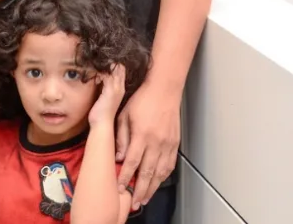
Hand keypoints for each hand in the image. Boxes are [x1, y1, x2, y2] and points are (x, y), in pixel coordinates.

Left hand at [87, 64, 125, 127]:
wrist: (102, 124)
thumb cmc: (101, 112)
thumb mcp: (104, 97)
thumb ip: (104, 87)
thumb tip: (98, 78)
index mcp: (119, 88)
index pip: (120, 70)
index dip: (112, 64)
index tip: (101, 62)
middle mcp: (120, 87)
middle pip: (119, 67)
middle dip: (109, 62)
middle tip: (97, 60)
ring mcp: (116, 89)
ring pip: (114, 70)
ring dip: (103, 66)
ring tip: (94, 65)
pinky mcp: (110, 91)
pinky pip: (107, 76)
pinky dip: (100, 72)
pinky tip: (93, 74)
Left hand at [116, 82, 180, 208]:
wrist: (164, 90)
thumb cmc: (142, 100)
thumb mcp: (124, 115)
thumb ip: (121, 137)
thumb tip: (118, 156)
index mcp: (141, 135)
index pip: (132, 161)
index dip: (126, 176)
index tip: (120, 187)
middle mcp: (156, 142)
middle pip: (148, 172)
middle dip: (140, 189)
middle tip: (134, 202)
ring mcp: (167, 144)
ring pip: (160, 172)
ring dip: (153, 187)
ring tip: (145, 198)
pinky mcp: (175, 143)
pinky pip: (169, 165)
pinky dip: (163, 177)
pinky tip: (158, 183)